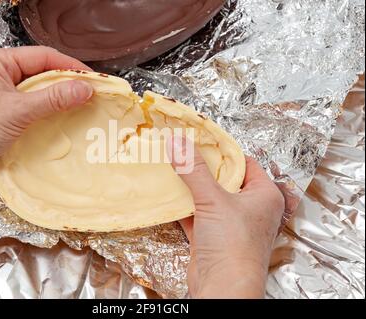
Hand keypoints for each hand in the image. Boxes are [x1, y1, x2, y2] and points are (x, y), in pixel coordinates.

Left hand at [0, 46, 92, 197]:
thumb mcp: (20, 110)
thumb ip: (53, 98)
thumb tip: (86, 89)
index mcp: (0, 61)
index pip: (43, 57)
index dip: (70, 67)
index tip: (92, 79)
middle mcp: (2, 72)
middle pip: (42, 71)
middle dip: (67, 82)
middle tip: (91, 93)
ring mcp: (3, 91)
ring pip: (39, 89)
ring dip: (59, 97)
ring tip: (82, 104)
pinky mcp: (6, 109)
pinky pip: (33, 104)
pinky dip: (49, 109)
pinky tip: (64, 116)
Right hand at [168, 136, 284, 298]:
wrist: (223, 289)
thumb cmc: (233, 245)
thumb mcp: (214, 200)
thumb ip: (194, 170)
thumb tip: (178, 142)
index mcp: (264, 195)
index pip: (245, 163)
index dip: (223, 152)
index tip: (201, 140)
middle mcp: (250, 208)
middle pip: (224, 179)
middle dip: (203, 168)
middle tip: (183, 151)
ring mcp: (230, 224)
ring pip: (209, 197)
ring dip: (191, 187)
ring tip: (173, 168)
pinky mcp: (213, 237)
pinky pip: (197, 214)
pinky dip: (184, 206)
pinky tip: (169, 195)